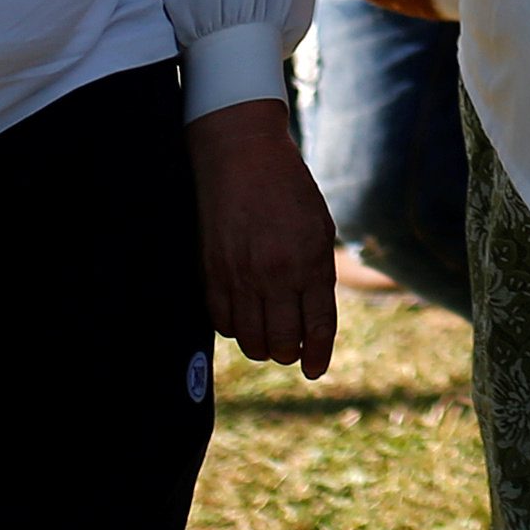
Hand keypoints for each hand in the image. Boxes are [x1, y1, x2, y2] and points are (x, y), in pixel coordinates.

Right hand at [190, 99, 336, 377]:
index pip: (317, 327)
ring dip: (262, 344)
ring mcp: (239, 277)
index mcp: (310, 263)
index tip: (316, 371)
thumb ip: (318, 275)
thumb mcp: (319, 230)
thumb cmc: (290, 191)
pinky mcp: (210, 274)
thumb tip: (312, 320)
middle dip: (290, 352)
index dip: (318, 355)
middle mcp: (274, 276)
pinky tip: (245, 314)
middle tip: (293, 347)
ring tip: (269, 333)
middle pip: (281, 343)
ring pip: (250, 340)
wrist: (242, 158)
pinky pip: (222, 322)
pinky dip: (236, 327)